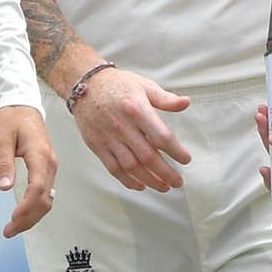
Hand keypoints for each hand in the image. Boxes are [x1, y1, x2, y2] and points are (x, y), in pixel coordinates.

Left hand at [0, 104, 56, 237]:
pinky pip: (46, 193)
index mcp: (40, 155)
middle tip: (8, 231)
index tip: (12, 218)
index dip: (27, 206)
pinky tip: (23, 214)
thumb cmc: (11, 119)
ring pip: (47, 199)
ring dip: (32, 216)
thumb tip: (4, 187)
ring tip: (13, 228)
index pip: (38, 187)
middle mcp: (50, 163)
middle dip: (28, 218)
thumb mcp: (2, 138)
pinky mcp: (47, 169)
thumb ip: (4, 162)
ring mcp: (51, 166)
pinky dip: (35, 207)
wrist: (23, 105)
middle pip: (45, 199)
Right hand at [70, 69, 191, 192]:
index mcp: (137, 109)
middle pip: (148, 156)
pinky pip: (114, 168)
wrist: (85, 86)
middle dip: (166, 172)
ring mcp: (108, 138)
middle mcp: (122, 125)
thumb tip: (186, 103)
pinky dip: (128, 180)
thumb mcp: (144, 85)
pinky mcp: (97, 146)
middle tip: (178, 181)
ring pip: (131, 166)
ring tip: (164, 186)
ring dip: (150, 180)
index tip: (185, 159)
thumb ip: (165, 98)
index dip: (176, 151)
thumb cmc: (117, 85)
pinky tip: (140, 185)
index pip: (161, 136)